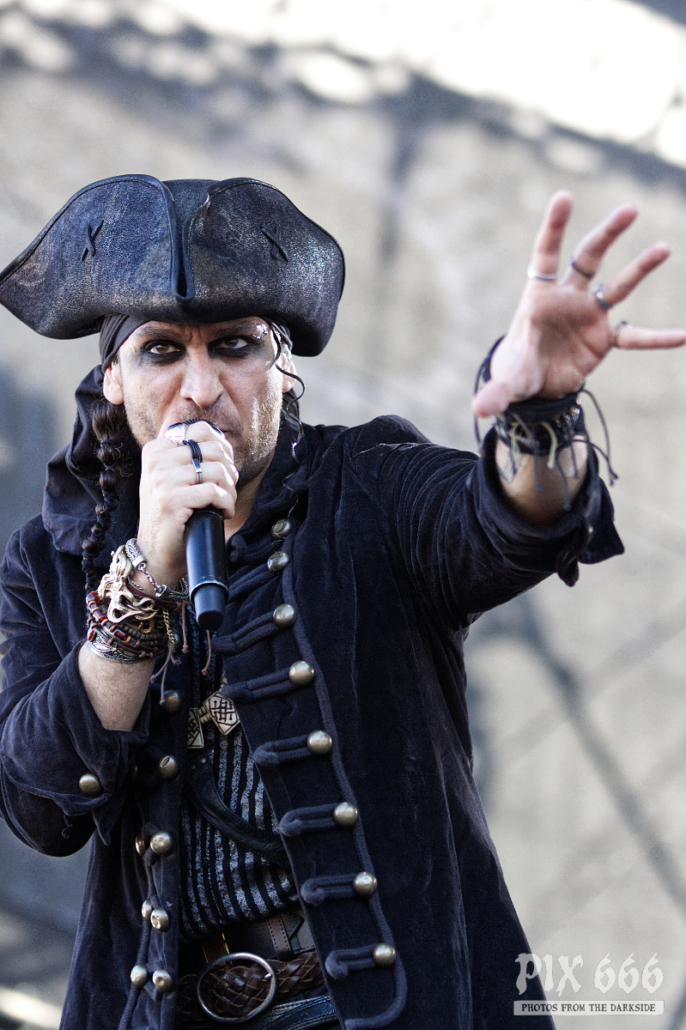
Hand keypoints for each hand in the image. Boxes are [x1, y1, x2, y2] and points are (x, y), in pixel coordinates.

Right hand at [135, 420, 237, 587]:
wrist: (155, 553)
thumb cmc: (172, 515)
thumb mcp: (173, 478)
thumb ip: (188, 456)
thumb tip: (220, 439)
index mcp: (156, 449)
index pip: (201, 430)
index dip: (223, 448)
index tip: (224, 469)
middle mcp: (156, 460)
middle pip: (214, 450)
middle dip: (230, 471)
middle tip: (227, 490)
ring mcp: (161, 480)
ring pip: (217, 471)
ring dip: (230, 490)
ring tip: (224, 503)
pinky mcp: (171, 500)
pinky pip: (214, 492)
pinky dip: (227, 504)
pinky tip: (223, 513)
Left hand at [473, 191, 685, 417]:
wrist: (534, 387)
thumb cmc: (516, 371)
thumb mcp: (506, 381)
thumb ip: (496, 392)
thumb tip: (479, 409)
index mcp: (539, 298)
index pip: (546, 255)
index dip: (554, 227)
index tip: (564, 197)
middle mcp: (568, 298)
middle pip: (588, 257)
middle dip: (607, 234)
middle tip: (629, 210)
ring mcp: (589, 315)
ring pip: (618, 285)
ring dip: (640, 268)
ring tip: (663, 248)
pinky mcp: (605, 339)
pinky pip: (635, 336)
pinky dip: (657, 338)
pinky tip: (683, 336)